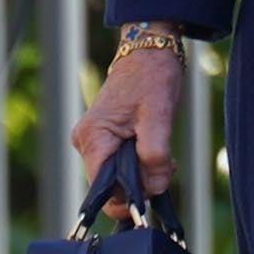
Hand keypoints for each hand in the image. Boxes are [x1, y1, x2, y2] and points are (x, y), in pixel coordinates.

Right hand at [68, 43, 182, 209]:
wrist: (148, 55)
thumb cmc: (152, 79)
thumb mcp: (159, 117)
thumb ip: (155, 155)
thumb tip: (153, 188)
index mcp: (93, 138)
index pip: (101, 189)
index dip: (127, 198)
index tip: (154, 190)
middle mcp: (86, 142)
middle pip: (111, 186)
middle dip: (142, 183)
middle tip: (167, 165)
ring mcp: (93, 141)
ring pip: (118, 177)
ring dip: (145, 173)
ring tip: (164, 154)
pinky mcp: (103, 140)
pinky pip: (120, 165)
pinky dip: (141, 164)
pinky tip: (155, 151)